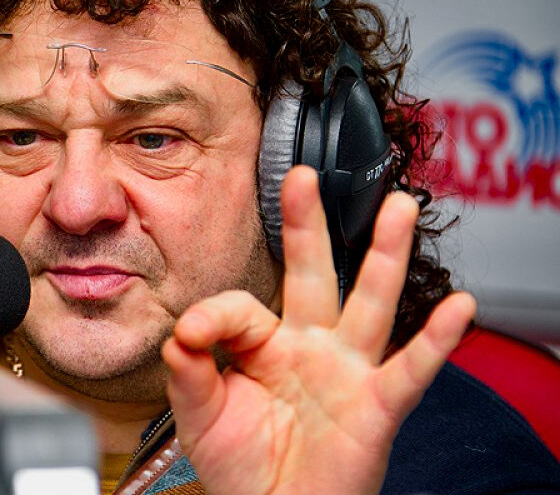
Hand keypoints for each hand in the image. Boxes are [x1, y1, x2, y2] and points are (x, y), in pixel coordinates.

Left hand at [161, 165, 475, 493]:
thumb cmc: (240, 465)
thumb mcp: (200, 414)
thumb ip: (188, 370)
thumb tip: (181, 329)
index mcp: (266, 344)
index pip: (242, 306)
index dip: (214, 316)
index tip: (191, 337)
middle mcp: (309, 347)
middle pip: (312, 275)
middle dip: (308, 226)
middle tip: (303, 175)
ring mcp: (345, 372)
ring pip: (367, 303)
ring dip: (383, 255)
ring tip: (399, 208)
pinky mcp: (375, 407)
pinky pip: (409, 370)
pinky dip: (436, 341)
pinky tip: (459, 308)